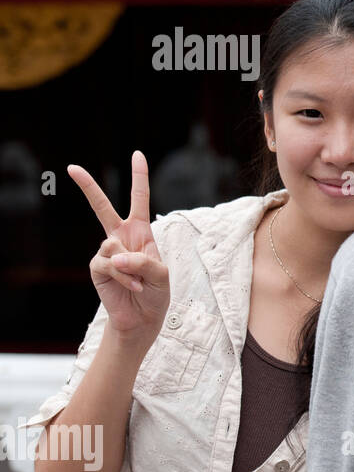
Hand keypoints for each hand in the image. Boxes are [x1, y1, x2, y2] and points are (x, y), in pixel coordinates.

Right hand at [67, 151, 169, 343]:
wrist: (143, 317)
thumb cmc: (157, 293)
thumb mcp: (162, 274)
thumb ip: (144, 260)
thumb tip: (115, 254)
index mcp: (141, 232)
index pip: (139, 200)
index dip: (139, 177)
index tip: (137, 154)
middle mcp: (121, 238)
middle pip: (103, 208)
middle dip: (89, 187)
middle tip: (72, 167)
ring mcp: (107, 252)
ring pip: (114, 247)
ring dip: (132, 268)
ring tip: (140, 282)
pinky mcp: (97, 268)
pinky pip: (110, 265)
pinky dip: (125, 278)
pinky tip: (133, 288)